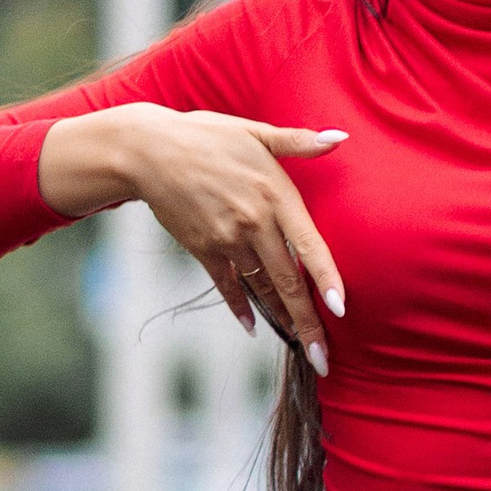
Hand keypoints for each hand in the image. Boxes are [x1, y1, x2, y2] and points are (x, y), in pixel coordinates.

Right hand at [39, 105, 349, 372]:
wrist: (149, 151)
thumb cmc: (207, 136)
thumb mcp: (256, 133)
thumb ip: (299, 142)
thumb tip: (340, 137)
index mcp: (275, 195)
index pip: (309, 245)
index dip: (327, 280)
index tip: (341, 312)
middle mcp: (253, 222)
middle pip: (287, 280)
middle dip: (308, 323)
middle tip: (325, 358)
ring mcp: (226, 239)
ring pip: (262, 287)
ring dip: (282, 319)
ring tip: (300, 345)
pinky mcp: (203, 248)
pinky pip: (227, 285)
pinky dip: (241, 307)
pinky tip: (253, 327)